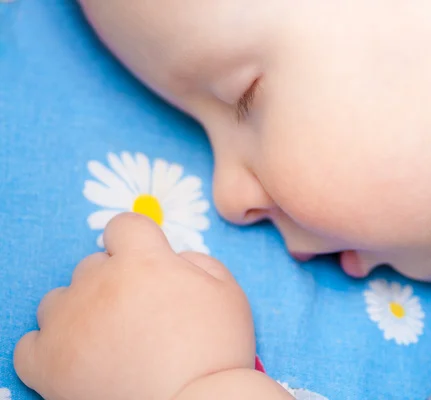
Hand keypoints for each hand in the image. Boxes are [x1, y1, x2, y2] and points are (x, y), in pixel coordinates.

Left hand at [14, 213, 255, 399]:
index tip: (146, 265)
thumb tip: (173, 258)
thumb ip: (198, 261)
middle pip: (93, 265)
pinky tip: (78, 360)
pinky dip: (51, 348)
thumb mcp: (228, 292)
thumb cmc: (216, 350)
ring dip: (81, 312)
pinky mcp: (48, 363)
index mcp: (143, 261)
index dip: (137, 243)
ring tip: (109, 342)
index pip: (123, 226)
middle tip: (140, 317)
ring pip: (60, 299)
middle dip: (114, 283)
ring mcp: (69, 322)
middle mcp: (99, 283)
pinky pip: (31, 343)